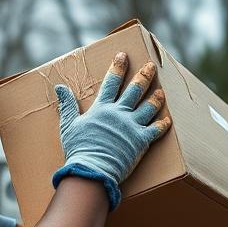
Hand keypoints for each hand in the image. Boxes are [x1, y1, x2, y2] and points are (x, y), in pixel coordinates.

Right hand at [52, 53, 171, 209]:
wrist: (91, 170)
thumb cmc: (78, 149)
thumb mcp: (68, 125)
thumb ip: (67, 105)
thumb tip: (59, 87)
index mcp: (102, 109)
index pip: (111, 82)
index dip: (118, 68)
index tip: (123, 56)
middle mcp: (119, 113)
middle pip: (135, 90)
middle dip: (144, 76)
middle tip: (151, 66)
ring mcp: (132, 126)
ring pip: (149, 107)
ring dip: (156, 98)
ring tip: (161, 92)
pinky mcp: (141, 141)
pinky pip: (156, 130)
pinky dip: (162, 125)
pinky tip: (167, 120)